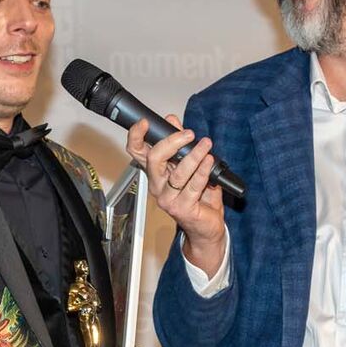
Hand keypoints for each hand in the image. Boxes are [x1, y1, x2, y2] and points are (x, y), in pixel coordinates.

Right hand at [127, 115, 225, 275]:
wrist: (207, 225)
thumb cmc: (198, 196)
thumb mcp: (188, 164)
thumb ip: (181, 143)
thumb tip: (173, 121)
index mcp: (155, 172)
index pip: (137, 152)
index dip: (136, 136)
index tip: (145, 123)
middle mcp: (157, 186)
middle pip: (154, 160)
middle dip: (172, 143)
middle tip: (189, 134)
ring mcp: (167, 199)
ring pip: (177, 173)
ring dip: (194, 156)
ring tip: (206, 145)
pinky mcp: (181, 209)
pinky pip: (192, 187)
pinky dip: (202, 172)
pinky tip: (209, 162)